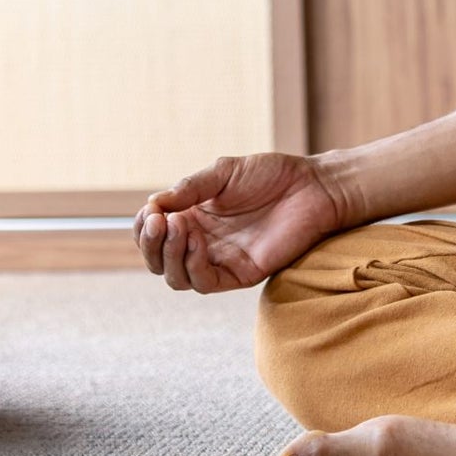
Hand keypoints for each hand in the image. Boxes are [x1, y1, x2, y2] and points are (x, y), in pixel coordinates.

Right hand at [133, 151, 343, 293]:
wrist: (312, 186)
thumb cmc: (271, 175)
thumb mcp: (224, 172)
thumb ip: (190, 187)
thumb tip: (152, 203)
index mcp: (194, 219)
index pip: (154, 236)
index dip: (144, 227)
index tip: (150, 211)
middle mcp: (202, 243)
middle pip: (159, 261)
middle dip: (151, 244)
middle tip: (160, 221)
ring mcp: (220, 260)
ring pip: (177, 277)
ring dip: (170, 255)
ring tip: (178, 226)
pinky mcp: (240, 273)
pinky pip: (206, 283)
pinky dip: (193, 266)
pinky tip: (196, 241)